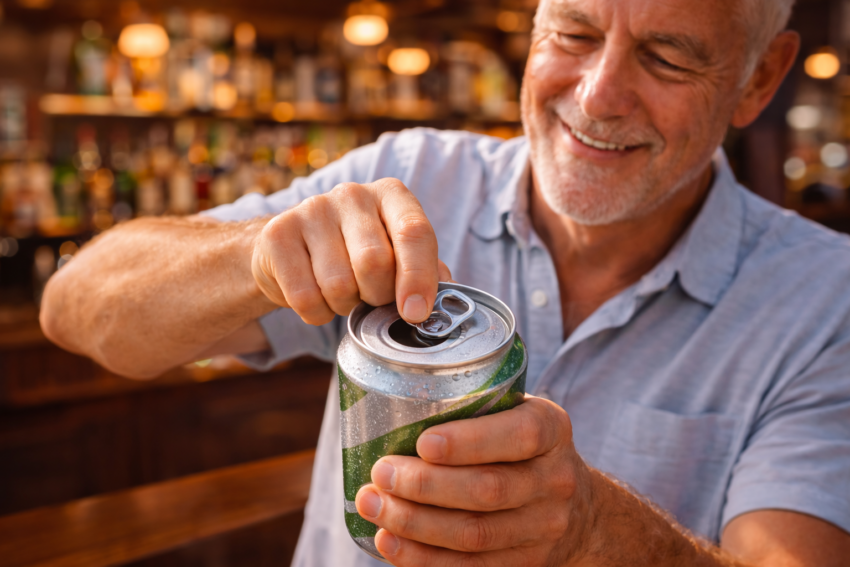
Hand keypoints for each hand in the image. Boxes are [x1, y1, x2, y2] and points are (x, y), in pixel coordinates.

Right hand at [251, 178, 451, 324]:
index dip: (418, 278)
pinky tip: (316, 295)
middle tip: (370, 296)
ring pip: (339, 285)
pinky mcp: (278, 234)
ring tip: (341, 293)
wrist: (292, 252)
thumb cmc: (356, 255)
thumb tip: (450, 297)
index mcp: (391, 195)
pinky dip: (317, 313)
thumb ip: (427, 272)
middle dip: (376, 296)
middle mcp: (352, 194)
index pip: (414, 232)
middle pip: (375, 263)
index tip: (415, 313)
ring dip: (344, 306)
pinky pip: (306, 297)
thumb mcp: (398, 256)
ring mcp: (312, 209)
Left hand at [354, 396, 594, 565]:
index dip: (470, 442)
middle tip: (382, 473)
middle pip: (488, 490)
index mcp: (552, 430)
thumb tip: (389, 408)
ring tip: (373, 506)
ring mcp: (543, 528)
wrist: (580, 511)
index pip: (520, 435)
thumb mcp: (519, 413)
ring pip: (474, 534)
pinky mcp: (526, 564)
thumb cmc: (524, 448)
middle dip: (425, 485)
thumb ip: (475, 409)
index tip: (422, 442)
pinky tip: (389, 542)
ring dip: (414, 524)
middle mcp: (555, 480)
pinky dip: (423, 558)